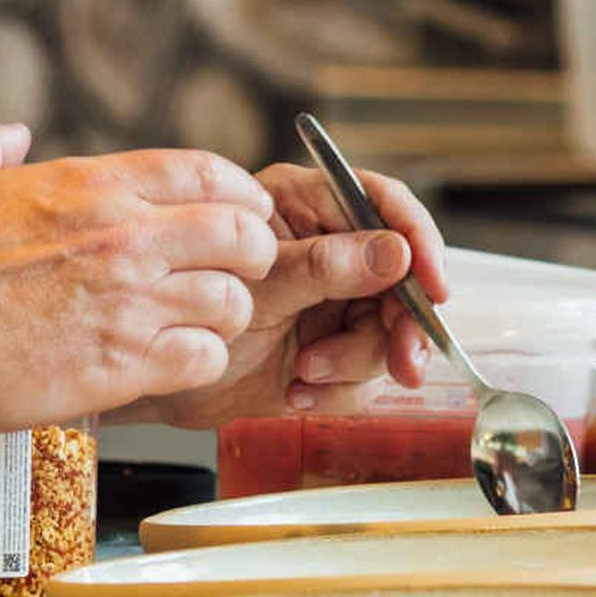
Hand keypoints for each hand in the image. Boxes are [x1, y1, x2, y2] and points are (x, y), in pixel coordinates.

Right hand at [0, 120, 290, 431]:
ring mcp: (128, 303)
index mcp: (95, 185)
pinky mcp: (120, 366)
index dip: (241, 198)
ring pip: (233, 303)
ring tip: (193, 329)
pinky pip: (204, 360)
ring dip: (221, 318)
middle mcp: (126, 237)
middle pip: (245, 237)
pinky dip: (197, 364)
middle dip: (248, 258)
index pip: (212, 175)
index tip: (242, 218)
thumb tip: (11, 135)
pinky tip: (167, 366)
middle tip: (227, 278)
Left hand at [152, 158, 453, 418]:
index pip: (382, 203)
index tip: (433, 286)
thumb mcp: (256, 288)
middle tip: (401, 361)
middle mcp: (328, 250)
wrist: (162, 384)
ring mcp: (335, 302)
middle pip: (403, 276)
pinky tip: (299, 393)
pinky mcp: (335, 350)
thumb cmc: (185, 313)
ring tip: (307, 372)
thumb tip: (394, 252)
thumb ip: (322, 268)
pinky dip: (340, 391)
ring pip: (392, 331)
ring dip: (358, 362)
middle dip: (403, 324)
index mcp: (305, 207)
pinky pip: (369, 375)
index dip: (418, 240)